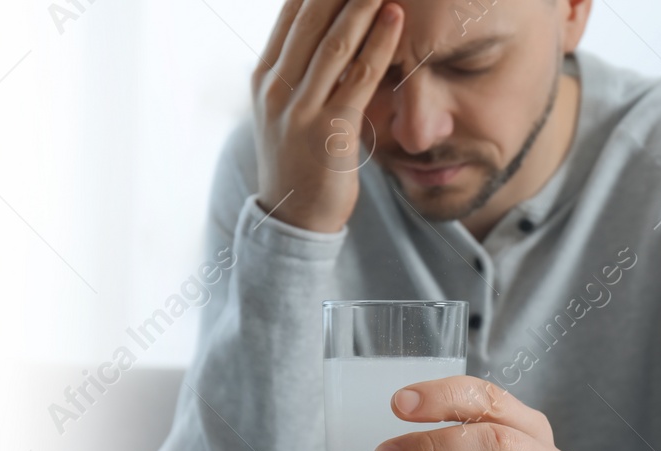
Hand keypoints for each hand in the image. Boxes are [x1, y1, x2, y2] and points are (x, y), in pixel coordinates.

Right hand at [251, 0, 401, 232]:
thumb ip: (297, 69)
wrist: (294, 219)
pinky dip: (379, 44)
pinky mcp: (328, 132)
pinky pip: (358, 78)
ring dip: (362, 3)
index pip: (290, 14)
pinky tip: (396, 18)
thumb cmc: (298, 158)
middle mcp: (275, 89)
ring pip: (334, 43)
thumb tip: (320, 26)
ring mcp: (299, 110)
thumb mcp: (285, 109)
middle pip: (310, 19)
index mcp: (264, 77)